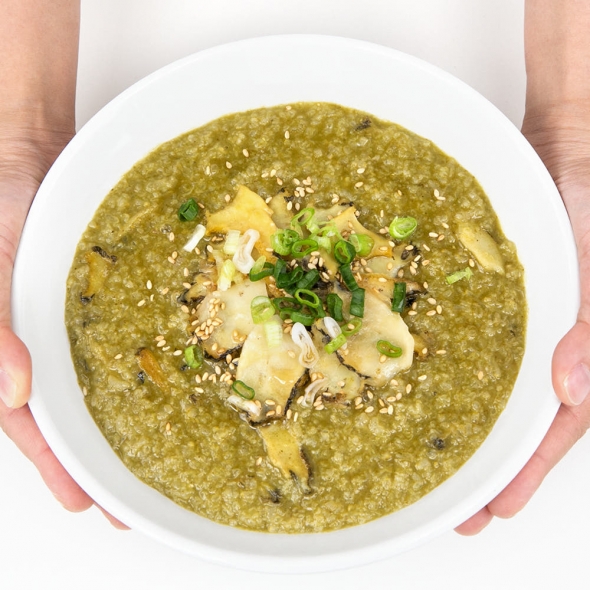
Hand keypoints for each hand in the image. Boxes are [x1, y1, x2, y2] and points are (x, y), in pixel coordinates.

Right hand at [0, 125, 126, 528]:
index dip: (57, 466)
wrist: (33, 156)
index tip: (87, 505)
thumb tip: (13, 392)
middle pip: (72, 416)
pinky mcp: (111, 300)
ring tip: (155, 463)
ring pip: (102, 385)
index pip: (29, 423)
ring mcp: (80, 324)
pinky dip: (147, 366)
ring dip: (125, 424)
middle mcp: (47, 343)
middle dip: (99, 463)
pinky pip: (129, 338)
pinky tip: (173, 385)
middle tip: (133, 507)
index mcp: (10, 347)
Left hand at [456, 102, 589, 534]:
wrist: (565, 140)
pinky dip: (441, 361)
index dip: (525, 471)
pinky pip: (461, 335)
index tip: (491, 511)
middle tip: (453, 507)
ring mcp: (511, 319)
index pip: (557, 426)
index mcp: (580, 344)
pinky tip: (409, 379)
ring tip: (427, 459)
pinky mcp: (482, 294)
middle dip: (488, 465)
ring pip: (487, 383)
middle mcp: (544, 341)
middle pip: (516, 417)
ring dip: (463, 421)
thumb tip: (572, 393)